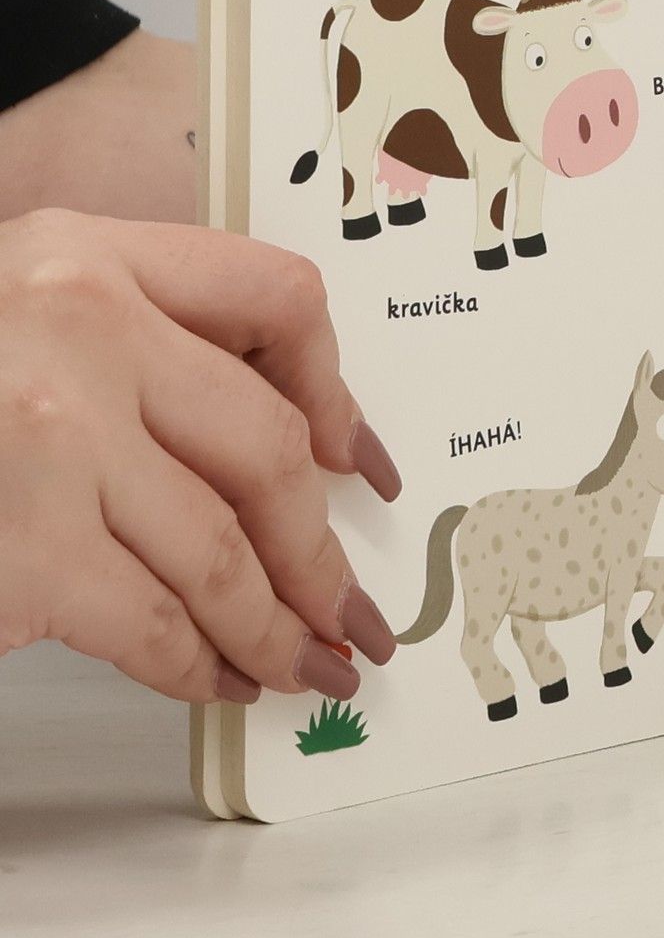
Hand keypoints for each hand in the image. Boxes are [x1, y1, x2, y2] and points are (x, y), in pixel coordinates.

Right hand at [0, 210, 400, 703]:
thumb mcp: (16, 325)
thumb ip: (130, 351)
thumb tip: (282, 458)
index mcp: (83, 257)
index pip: (275, 298)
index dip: (336, 389)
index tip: (357, 459)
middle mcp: (80, 329)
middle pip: (267, 449)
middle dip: (320, 551)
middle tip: (351, 609)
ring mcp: (51, 439)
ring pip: (224, 550)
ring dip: (277, 625)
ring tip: (305, 664)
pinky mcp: (22, 549)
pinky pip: (153, 621)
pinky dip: (199, 665)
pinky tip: (220, 679)